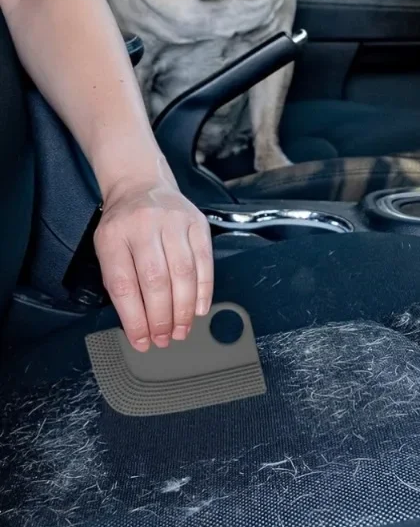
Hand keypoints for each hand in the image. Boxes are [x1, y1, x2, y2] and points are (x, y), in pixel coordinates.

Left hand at [94, 176, 213, 350]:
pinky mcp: (198, 223)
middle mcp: (144, 226)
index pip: (124, 285)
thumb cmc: (124, 224)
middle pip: (156, 281)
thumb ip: (120, 281)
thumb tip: (140, 324)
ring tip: (182, 329)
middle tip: (165, 338)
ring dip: (184, 309)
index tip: (141, 340)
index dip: (135, 319)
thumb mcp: (108, 247)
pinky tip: (198, 308)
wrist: (143, 185)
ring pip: (183, 274)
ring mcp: (174, 222)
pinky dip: (204, 290)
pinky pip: (205, 262)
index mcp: (114, 236)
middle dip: (162, 317)